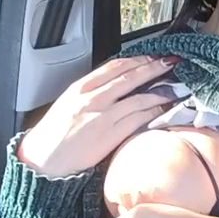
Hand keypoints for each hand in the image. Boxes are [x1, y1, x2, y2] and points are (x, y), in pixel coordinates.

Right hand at [17, 55, 179, 176]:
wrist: (42, 162)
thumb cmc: (53, 137)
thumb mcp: (67, 106)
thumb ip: (89, 95)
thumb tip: (113, 89)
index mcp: (80, 88)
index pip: (113, 66)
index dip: (136, 59)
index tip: (151, 55)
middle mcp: (92, 99)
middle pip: (129, 77)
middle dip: (153, 67)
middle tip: (171, 62)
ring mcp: (102, 116)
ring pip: (138, 98)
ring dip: (160, 91)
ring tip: (176, 86)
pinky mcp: (110, 135)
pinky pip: (138, 120)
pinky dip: (154, 113)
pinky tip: (164, 110)